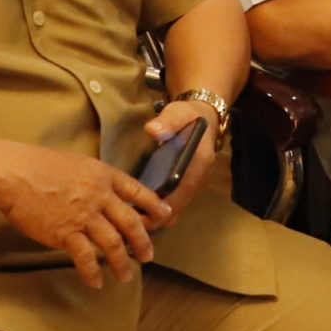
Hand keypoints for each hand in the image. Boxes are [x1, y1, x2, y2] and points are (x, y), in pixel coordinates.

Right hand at [0, 141, 171, 288]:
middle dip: (143, 242)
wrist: (14, 173)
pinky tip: (96, 282)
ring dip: (122, 263)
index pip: (138, 191)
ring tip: (126, 275)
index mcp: (103, 175)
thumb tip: (105, 193)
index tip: (165, 217)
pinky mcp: (66, 233)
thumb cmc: (38, 165)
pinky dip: (92, 272)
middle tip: (148, 255)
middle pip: (131, 223)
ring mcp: (84, 215)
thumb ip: (95, 179)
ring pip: (113, 244)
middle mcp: (99, 196)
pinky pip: (85, 258)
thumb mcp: (77, 163)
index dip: (154, 206)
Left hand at [140, 97, 222, 221]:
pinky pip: (171, 205)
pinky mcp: (185, 186)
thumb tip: (152, 130)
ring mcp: (192, 185)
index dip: (163, 205)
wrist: (203, 117)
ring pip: (174, 211)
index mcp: (200, 163)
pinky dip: (157, 210)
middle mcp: (199, 180)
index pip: (182, 192)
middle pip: (177, 208)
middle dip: (154, 216)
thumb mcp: (179, 113)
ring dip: (155, 216)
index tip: (140, 210)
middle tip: (127, 217)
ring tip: (129, 216)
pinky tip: (137, 207)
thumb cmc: (189, 116)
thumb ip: (168, 121)